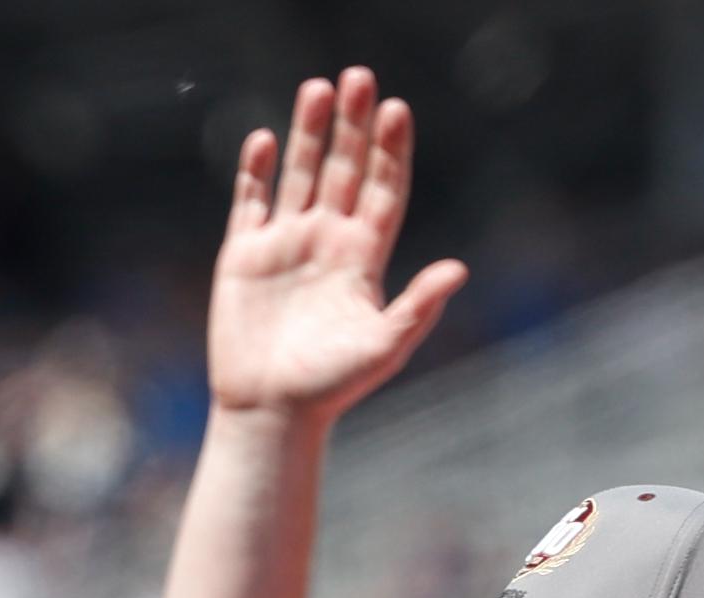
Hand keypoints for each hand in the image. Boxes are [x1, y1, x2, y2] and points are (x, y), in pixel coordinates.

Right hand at [207, 70, 467, 422]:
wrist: (269, 412)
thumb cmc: (330, 387)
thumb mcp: (383, 346)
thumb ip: (418, 306)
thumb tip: (460, 270)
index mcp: (364, 256)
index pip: (383, 188)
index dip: (390, 150)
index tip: (395, 110)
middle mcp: (328, 241)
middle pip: (344, 169)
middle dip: (352, 126)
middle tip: (359, 78)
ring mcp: (286, 244)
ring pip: (301, 174)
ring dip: (309, 132)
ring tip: (319, 88)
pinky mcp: (244, 256)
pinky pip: (252, 202)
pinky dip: (257, 171)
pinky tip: (266, 140)